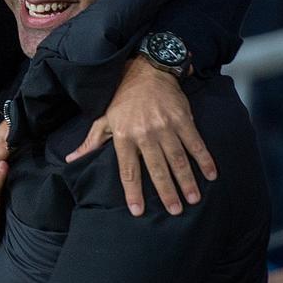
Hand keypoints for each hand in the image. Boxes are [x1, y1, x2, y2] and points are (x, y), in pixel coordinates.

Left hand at [66, 58, 215, 215]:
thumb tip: (71, 160)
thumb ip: (91, 142)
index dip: (133, 192)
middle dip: (166, 192)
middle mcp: (144, 133)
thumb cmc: (123, 98)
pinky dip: (204, 159)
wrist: (147, 70)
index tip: (138, 211)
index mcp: (124, 136)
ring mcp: (165, 126)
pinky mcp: (183, 119)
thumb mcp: (104, 119)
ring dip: (187, 181)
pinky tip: (211, 175)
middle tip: (175, 211)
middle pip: (157, 169)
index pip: (128, 170)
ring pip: (178, 159)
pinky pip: (195, 143)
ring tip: (193, 199)